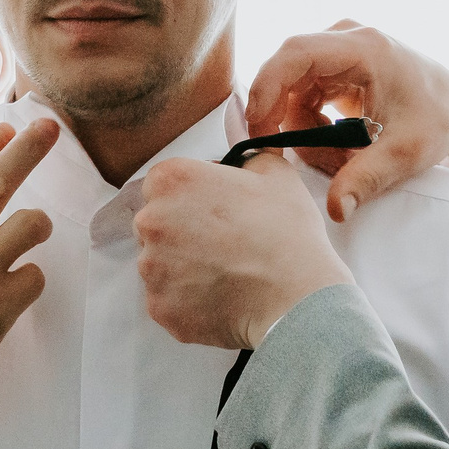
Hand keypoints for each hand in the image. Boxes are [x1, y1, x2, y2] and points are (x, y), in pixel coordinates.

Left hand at [134, 154, 353, 349]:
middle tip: (223, 244)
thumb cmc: (287, 234)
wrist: (297, 300)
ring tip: (224, 273)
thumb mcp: (274, 172)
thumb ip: (244, 152)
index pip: (164, 183)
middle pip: (155, 222)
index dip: (191, 196)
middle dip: (181, 231)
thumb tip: (236, 140)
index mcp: (172, 179)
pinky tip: (219, 297)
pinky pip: (166, 299)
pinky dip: (186, 300)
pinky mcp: (159, 307)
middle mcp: (151, 221)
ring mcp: (151, 268)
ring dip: (182, 267)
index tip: (214, 210)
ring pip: (158, 263)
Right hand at [244, 22, 448, 221]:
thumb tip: (335, 210)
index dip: (266, 88)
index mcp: (365, 48)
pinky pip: (303, 94)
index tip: (258, 129)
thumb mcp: (406, 153)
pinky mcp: (336, 66)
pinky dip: (312, 124)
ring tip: (341, 158)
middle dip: (282, 117)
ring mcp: (340, 49)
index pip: (296, 54)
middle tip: (285, 155)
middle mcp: (347, 38)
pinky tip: (341, 145)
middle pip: (287, 71)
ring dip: (304, 128)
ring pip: (293, 88)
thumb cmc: (440, 121)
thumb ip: (366, 179)